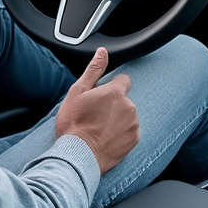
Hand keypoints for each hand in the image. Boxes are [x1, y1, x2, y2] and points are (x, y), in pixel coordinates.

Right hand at [55, 47, 138, 173]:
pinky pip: (129, 132)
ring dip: (117, 119)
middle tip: (95, 115)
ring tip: (98, 128)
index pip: (123, 80)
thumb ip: (94, 69)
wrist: (77, 155)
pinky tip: (105, 138)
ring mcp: (133, 125)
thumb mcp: (78, 92)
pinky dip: (120, 134)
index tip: (101, 96)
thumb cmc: (74, 123)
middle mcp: (129, 107)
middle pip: (124, 100)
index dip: (111, 87)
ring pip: (127, 116)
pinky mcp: (134, 141)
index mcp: (115, 92)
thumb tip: (103, 52)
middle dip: (113, 104)